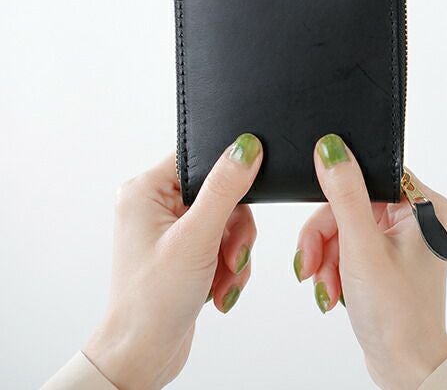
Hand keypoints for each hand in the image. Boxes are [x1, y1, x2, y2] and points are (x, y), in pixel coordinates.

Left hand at [85, 133, 262, 389]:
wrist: (144, 355)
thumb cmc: (152, 300)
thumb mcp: (196, 238)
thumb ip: (224, 189)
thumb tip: (246, 147)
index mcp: (145, 191)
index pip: (198, 158)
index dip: (227, 174)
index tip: (246, 195)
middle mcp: (155, 205)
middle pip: (219, 193)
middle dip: (234, 230)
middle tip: (232, 255)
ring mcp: (170, 229)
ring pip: (226, 220)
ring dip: (234, 252)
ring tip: (225, 279)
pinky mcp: (184, 250)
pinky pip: (221, 241)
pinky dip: (228, 265)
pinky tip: (220, 288)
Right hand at [294, 134, 446, 389]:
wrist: (403, 366)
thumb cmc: (398, 314)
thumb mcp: (362, 247)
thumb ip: (345, 194)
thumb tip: (331, 148)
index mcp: (423, 206)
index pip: (369, 174)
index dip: (339, 191)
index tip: (318, 210)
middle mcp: (414, 218)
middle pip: (350, 202)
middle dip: (324, 236)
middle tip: (309, 262)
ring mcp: (398, 238)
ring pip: (343, 224)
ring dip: (324, 254)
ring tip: (321, 284)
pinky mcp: (383, 255)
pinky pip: (346, 244)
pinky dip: (332, 265)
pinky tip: (331, 288)